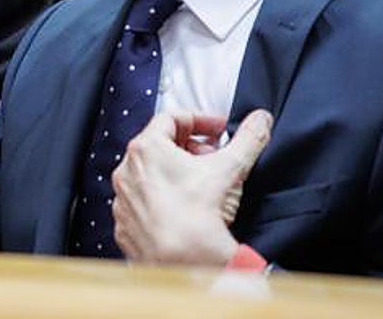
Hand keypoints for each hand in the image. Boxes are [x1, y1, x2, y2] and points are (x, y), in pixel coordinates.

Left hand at [111, 109, 272, 265]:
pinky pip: (143, 205)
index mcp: (146, 149)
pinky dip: (162, 201)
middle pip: (158, 146)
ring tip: (201, 186)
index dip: (199, 119)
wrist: (183, 264)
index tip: (218, 129)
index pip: (170, 118)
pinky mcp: (125, 226)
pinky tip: (184, 211)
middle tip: (214, 158)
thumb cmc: (199, 214)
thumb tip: (260, 120)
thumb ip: (248, 138)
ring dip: (175, 174)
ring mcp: (123, 200)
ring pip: (149, 176)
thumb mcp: (231, 168)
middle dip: (190, 148)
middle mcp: (126, 171)